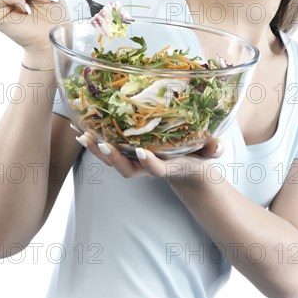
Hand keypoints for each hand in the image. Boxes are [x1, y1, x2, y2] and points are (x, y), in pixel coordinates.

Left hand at [75, 132, 222, 179]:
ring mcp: (136, 163)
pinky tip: (80, 128)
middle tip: (103, 145)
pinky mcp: (128, 155)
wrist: (185, 169)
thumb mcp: (207, 152)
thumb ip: (212, 149)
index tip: (143, 152)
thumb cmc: (196, 157)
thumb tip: (217, 146)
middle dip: (114, 158)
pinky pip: (108, 151)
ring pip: (113, 161)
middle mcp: (147, 167)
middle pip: (127, 169)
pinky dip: (94, 142)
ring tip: (83, 135)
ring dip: (97, 150)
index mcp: (167, 166)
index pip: (157, 169)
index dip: (150, 163)